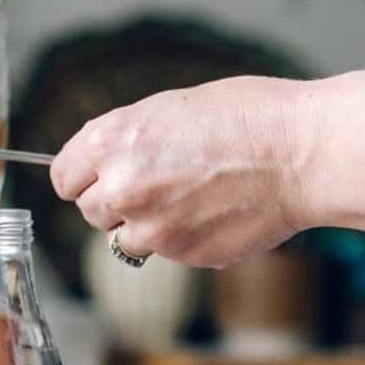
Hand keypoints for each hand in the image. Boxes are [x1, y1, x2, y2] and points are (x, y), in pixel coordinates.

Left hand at [51, 77, 323, 267]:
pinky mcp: (183, 254)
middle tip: (159, 184)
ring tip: (189, 199)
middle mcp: (121, 187)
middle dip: (117, 201)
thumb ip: (128, 141)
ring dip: (146, 225)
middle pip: (90, 211)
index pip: (64, 177)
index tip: (100, 178)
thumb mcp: (170, 110)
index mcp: (110, 140)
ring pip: (123, 239)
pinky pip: (167, 253)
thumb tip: (106, 168)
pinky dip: (183, 239)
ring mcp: (151, 227)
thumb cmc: (247, 118)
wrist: (300, 153)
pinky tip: (215, 211)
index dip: (84, 176)